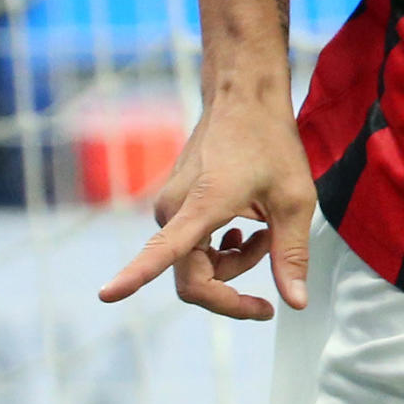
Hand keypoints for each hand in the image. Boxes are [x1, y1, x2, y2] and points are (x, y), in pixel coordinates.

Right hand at [98, 90, 316, 320]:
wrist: (244, 99)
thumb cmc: (271, 143)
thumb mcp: (295, 201)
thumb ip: (291, 254)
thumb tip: (295, 303)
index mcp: (202, 204)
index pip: (162, 248)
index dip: (134, 275)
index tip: (107, 294)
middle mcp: (173, 208)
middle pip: (192, 278)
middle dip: (231, 291)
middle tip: (268, 301)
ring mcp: (169, 206)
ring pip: (195, 263)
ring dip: (233, 262)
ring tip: (265, 232)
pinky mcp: (172, 204)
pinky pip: (190, 246)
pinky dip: (221, 248)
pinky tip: (245, 228)